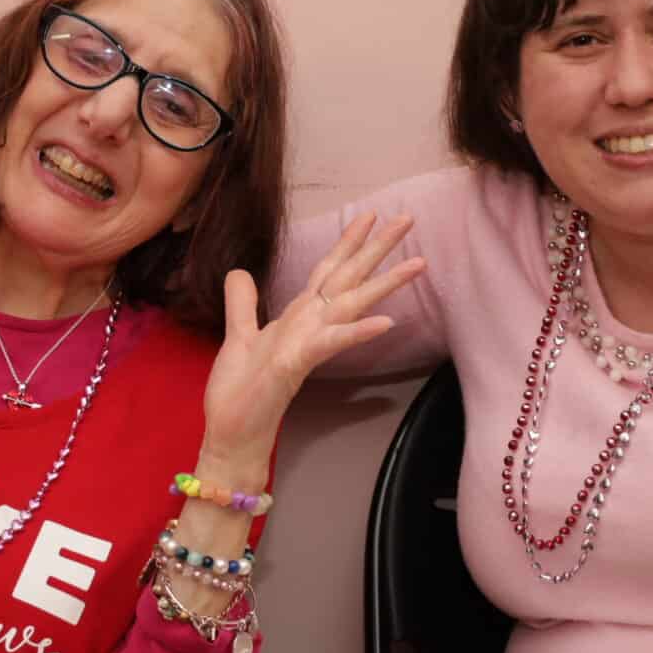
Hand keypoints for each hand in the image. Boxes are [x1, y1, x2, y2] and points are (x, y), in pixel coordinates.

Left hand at [198, 213, 425, 461]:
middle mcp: (310, 326)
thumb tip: (239, 271)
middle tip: (408, 217)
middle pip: (349, 278)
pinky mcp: (297, 364)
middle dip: (377, 248)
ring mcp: (308, 344)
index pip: (328, 271)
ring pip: (351, 304)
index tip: (370, 215)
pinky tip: (386, 321)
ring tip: (419, 262)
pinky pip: (331, 343)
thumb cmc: (240, 393)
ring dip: (385, 283)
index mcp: (298, 317)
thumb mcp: (238, 336)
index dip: (347, 242)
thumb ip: (242, 304)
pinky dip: (357, 332)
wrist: (234, 437)